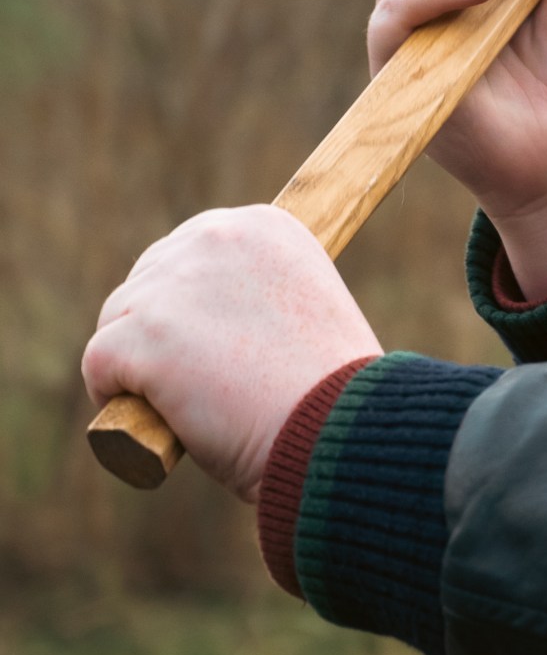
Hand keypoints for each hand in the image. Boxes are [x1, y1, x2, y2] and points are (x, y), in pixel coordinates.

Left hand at [82, 208, 381, 503]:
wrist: (339, 429)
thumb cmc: (333, 388)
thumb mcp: (304, 309)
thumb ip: (254, 292)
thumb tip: (201, 315)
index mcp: (263, 225)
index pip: (192, 252)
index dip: (196, 303)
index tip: (217, 341)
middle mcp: (215, 237)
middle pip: (147, 281)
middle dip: (161, 329)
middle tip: (202, 379)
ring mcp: (173, 286)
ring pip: (117, 322)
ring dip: (140, 363)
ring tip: (191, 402)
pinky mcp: (140, 335)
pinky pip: (98, 364)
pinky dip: (115, 396)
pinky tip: (158, 417)